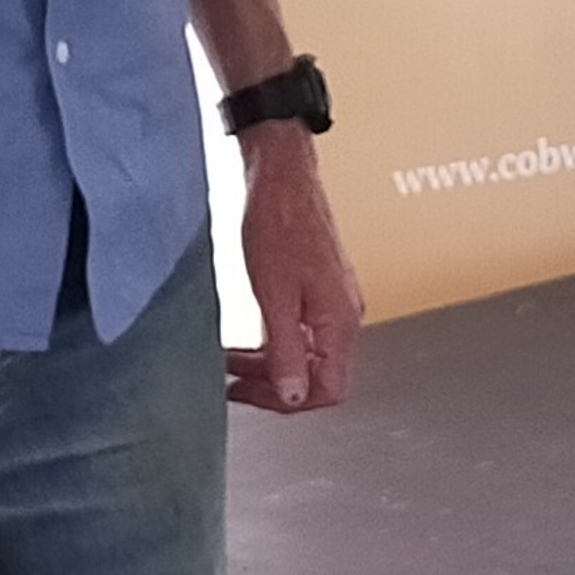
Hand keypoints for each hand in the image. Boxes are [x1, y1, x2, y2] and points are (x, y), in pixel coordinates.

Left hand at [225, 130, 361, 412]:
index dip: (286, 401)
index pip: (328, 391)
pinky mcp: (318, 286)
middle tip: (231, 381)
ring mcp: (333, 300)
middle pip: (317, 375)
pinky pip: (301, 330)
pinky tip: (246, 336)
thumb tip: (294, 396)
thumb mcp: (273, 294)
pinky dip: (273, 339)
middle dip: (271, 383)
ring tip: (231, 361)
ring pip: (307, 353)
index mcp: (339, 322)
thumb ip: (284, 349)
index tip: (247, 395)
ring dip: (268, 362)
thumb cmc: (277, 221)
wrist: (281, 173)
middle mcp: (344, 315)